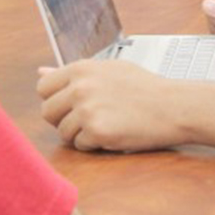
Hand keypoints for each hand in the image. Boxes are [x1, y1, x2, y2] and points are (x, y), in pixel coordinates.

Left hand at [37, 60, 185, 151]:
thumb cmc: (144, 87)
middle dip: (62, 120)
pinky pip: (80, 146)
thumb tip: (40, 71)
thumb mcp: (108, 69)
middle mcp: (80, 88)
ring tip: (105, 125)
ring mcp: (87, 110)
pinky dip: (94, 145)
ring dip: (80, 134)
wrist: (174, 106)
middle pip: (47, 112)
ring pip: (63, 132)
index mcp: (81, 68)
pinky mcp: (98, 132)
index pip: (43, 87)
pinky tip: (113, 134)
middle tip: (86, 120)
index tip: (70, 105)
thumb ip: (72, 73)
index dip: (55, 99)